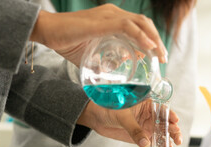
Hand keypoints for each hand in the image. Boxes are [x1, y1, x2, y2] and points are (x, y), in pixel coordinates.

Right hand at [30, 4, 167, 65]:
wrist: (47, 31)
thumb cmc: (65, 41)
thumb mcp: (90, 53)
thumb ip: (102, 59)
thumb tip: (112, 70)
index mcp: (111, 18)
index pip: (138, 26)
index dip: (150, 39)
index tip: (156, 56)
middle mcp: (113, 13)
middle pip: (144, 23)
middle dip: (157, 40)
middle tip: (163, 58)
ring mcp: (108, 16)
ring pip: (140, 23)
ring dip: (153, 40)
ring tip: (160, 55)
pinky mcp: (102, 22)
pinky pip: (127, 27)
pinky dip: (140, 37)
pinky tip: (148, 48)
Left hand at [77, 99, 181, 146]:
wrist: (97, 117)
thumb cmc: (109, 108)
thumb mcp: (122, 116)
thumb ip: (134, 129)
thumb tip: (145, 143)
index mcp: (146, 103)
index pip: (161, 108)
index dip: (169, 114)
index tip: (175, 120)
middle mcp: (149, 115)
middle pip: (165, 122)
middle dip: (173, 129)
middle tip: (177, 137)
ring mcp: (145, 126)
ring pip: (161, 132)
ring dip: (168, 138)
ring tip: (173, 144)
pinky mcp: (140, 135)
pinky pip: (152, 140)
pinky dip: (159, 144)